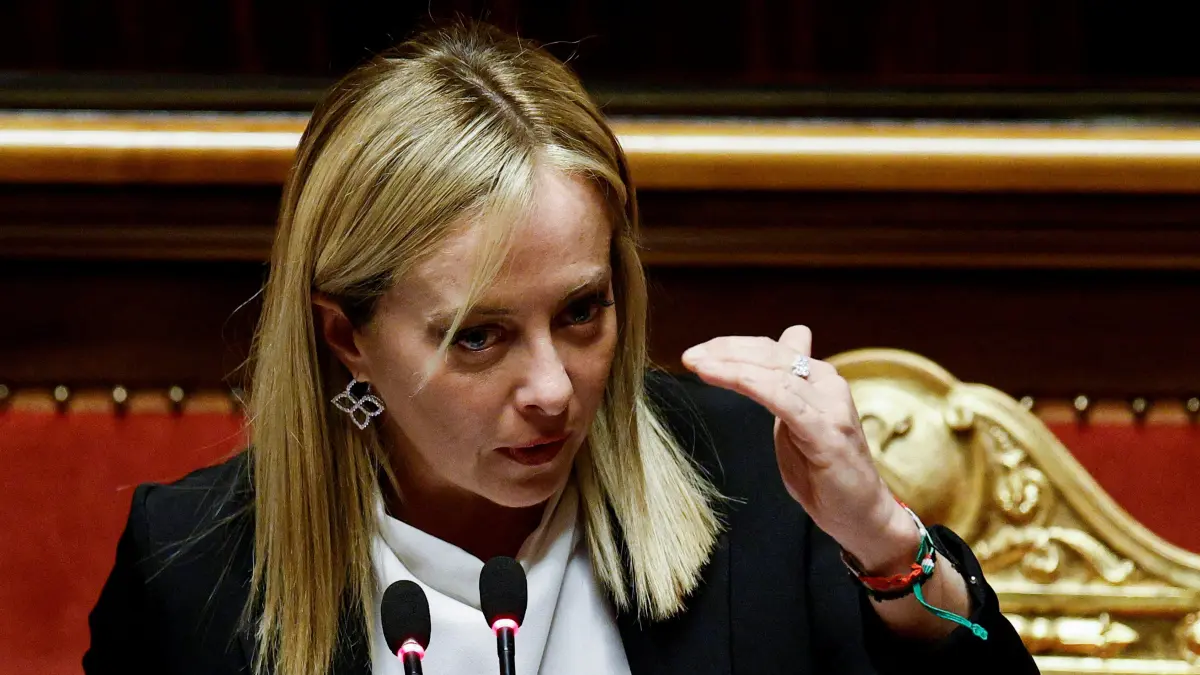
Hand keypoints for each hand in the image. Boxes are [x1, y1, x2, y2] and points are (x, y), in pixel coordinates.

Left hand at [681, 326, 918, 572]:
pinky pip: (782, 399)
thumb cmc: (823, 470)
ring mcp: (830, 405)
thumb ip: (785, 386)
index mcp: (819, 378)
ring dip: (731, 365)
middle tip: (689, 356)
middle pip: (769, 354)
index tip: (698, 351)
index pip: (770, 348)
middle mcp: (828, 383)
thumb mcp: (797, 421)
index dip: (732, 345)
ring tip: (698, 364)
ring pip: (773, 372)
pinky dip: (749, 383)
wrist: (861, 514)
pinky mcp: (826, 431)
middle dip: (725, 351)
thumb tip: (787, 343)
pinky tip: (723, 378)